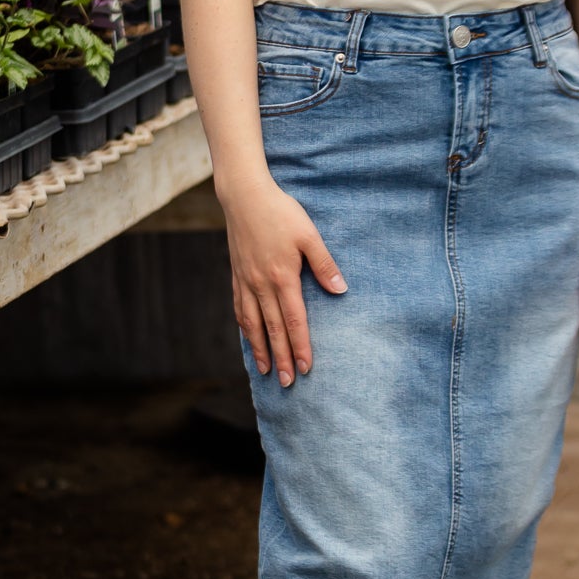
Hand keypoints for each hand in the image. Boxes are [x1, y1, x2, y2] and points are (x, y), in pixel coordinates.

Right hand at [220, 173, 346, 385]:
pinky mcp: (237, 275)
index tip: (306, 368)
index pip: (294, 320)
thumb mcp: (309, 235)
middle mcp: (261, 284)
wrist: (244, 196)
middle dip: (281, 358)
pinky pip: (239, 309)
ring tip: (265, 370)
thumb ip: (324, 265)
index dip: (301, 346)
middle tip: (286, 383)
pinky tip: (248, 338)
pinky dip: (244, 328)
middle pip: (273, 329)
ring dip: (259, 349)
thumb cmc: (281, 212)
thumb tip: (341, 290)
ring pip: (252, 324)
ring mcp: (246, 281)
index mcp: (282, 276)